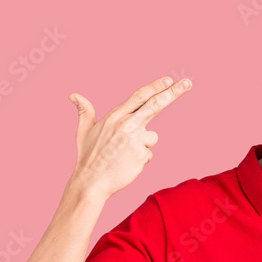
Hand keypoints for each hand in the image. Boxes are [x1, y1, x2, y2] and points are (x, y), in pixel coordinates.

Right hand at [67, 76, 191, 199]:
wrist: (91, 182)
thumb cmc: (88, 157)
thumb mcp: (84, 131)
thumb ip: (85, 111)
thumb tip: (73, 95)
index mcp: (114, 116)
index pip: (139, 97)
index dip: (155, 87)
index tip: (170, 80)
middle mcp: (126, 125)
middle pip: (155, 105)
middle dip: (173, 93)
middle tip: (188, 83)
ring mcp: (135, 140)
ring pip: (152, 137)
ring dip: (143, 146)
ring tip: (124, 155)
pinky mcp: (142, 155)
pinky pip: (149, 154)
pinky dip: (141, 159)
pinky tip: (127, 164)